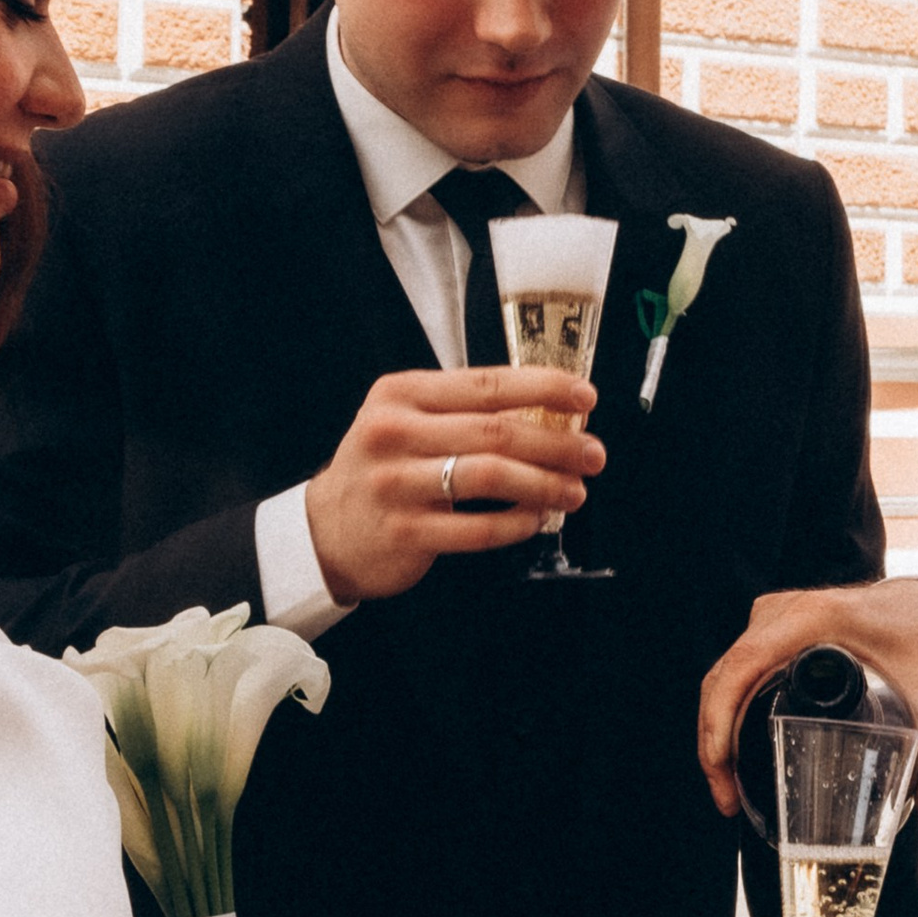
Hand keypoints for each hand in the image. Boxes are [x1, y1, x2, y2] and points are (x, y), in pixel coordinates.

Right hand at [305, 364, 603, 602]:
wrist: (324, 531)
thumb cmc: (381, 469)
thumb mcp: (404, 420)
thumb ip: (461, 410)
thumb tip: (547, 411)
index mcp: (401, 394)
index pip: (486, 384)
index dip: (543, 388)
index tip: (585, 396)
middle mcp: (394, 433)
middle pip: (495, 431)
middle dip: (556, 443)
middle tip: (593, 454)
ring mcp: (396, 484)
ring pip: (490, 477)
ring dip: (544, 484)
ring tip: (575, 491)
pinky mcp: (404, 532)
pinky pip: (476, 528)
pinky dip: (515, 523)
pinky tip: (535, 519)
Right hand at [698, 579, 917, 819]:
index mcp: (815, 619)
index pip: (743, 666)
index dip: (719, 719)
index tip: (722, 768)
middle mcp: (784, 611)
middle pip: (724, 676)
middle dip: (713, 741)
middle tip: (728, 798)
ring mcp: (775, 616)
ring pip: (724, 675)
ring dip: (716, 728)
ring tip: (729, 785)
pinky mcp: (775, 626)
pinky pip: (737, 668)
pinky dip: (728, 708)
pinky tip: (736, 750)